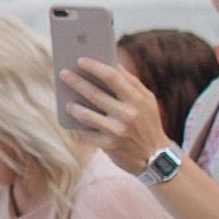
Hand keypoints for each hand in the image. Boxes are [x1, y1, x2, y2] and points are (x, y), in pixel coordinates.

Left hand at [58, 58, 165, 175]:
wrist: (155, 158)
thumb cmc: (148, 123)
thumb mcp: (147, 100)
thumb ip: (131, 82)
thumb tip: (112, 63)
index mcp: (137, 99)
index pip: (112, 76)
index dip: (94, 67)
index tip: (80, 60)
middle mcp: (127, 114)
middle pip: (94, 93)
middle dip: (76, 82)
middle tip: (63, 74)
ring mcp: (117, 131)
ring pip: (85, 115)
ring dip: (73, 107)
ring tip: (68, 104)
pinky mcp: (109, 145)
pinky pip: (87, 134)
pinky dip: (81, 129)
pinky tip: (78, 126)